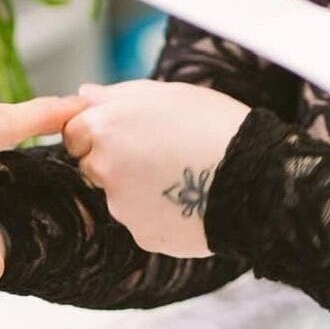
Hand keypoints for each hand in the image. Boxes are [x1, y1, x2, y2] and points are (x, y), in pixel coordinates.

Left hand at [61, 81, 250, 257]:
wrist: (255, 176)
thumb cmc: (215, 125)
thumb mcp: (167, 93)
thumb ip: (116, 95)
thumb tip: (82, 94)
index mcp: (104, 126)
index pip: (74, 133)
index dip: (102, 132)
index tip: (130, 134)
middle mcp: (103, 167)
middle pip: (93, 167)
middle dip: (116, 162)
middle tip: (161, 156)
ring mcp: (121, 205)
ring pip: (119, 197)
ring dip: (140, 190)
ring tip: (184, 178)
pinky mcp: (141, 234)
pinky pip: (143, 222)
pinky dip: (160, 215)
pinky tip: (190, 202)